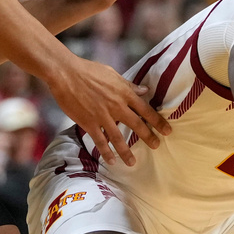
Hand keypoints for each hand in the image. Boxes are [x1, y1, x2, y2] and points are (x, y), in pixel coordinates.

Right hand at [50, 55, 170, 165]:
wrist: (66, 74)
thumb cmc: (89, 70)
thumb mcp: (113, 74)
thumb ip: (129, 85)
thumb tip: (145, 90)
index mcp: (124, 93)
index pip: (146, 109)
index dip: (158, 121)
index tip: (167, 130)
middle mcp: (117, 106)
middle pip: (137, 125)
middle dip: (149, 137)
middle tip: (157, 146)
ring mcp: (103, 116)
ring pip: (118, 138)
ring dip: (126, 152)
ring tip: (132, 163)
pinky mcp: (89, 123)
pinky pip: (100, 141)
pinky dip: (106, 152)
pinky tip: (111, 161)